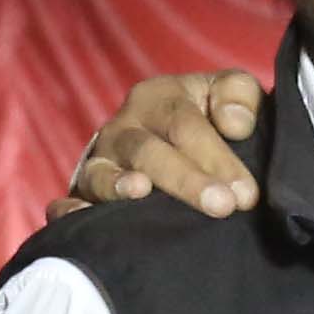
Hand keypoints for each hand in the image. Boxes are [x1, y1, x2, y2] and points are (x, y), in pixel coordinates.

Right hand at [69, 68, 264, 217]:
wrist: (169, 139)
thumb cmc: (208, 118)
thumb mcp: (227, 93)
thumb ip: (239, 96)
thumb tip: (235, 125)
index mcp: (158, 98)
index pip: (186, 126)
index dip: (217, 158)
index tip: (245, 193)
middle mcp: (123, 128)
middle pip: (149, 152)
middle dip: (186, 180)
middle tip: (222, 206)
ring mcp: (100, 162)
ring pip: (104, 175)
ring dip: (120, 188)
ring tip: (141, 194)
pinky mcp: (83, 194)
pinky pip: (68, 201)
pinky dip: (70, 211)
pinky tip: (80, 220)